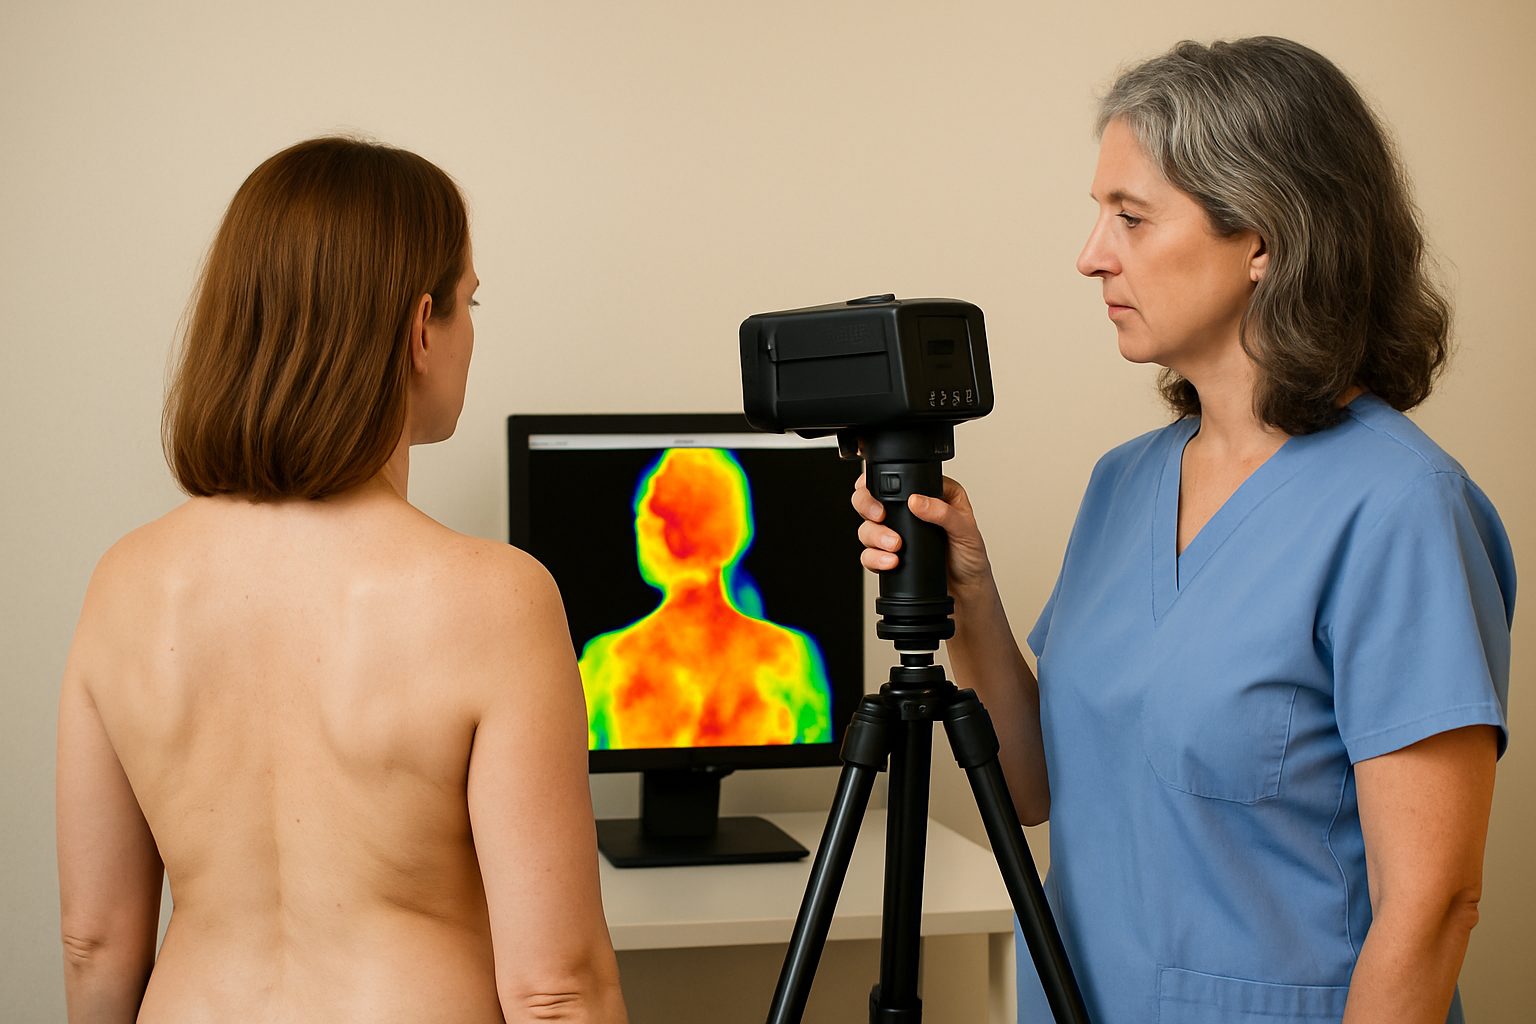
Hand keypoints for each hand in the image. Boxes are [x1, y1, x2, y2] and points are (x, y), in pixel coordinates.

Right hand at [852, 473, 993, 593]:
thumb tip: (917, 501)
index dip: (880, 482)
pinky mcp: (888, 555)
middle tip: (880, 517)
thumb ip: (943, 513)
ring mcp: (898, 533)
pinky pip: (869, 553)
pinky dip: (874, 557)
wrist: (966, 592)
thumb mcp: (966, 530)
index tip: (882, 496)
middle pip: (872, 499)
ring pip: (867, 526)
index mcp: (931, 494)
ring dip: (874, 535)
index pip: (900, 479)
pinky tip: (889, 561)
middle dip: (868, 507)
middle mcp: (910, 511)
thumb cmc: (971, 558)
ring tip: (893, 545)